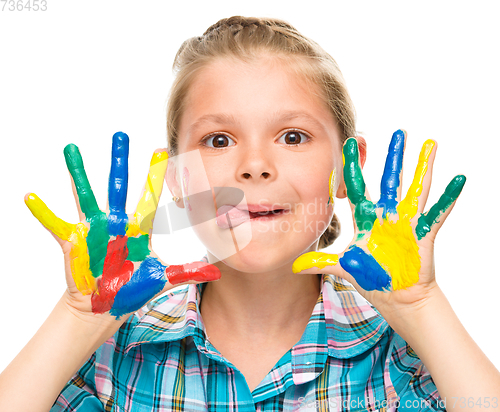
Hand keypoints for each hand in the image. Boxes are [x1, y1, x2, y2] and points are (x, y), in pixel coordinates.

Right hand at [25, 132, 219, 320]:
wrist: (105, 306)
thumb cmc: (131, 290)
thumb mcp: (162, 279)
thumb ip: (187, 272)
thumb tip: (216, 270)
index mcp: (137, 229)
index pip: (150, 197)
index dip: (157, 176)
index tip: (163, 151)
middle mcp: (116, 223)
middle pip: (119, 186)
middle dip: (121, 161)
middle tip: (122, 136)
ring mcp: (94, 230)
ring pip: (87, 195)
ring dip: (79, 173)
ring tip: (72, 149)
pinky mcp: (75, 241)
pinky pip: (55, 225)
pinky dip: (43, 212)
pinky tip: (30, 196)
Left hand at [292, 129, 465, 315]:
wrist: (398, 299)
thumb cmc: (373, 279)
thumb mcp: (345, 268)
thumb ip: (321, 263)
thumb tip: (293, 266)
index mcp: (366, 219)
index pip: (356, 188)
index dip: (352, 168)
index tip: (348, 145)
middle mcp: (386, 216)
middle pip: (389, 180)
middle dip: (394, 156)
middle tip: (399, 131)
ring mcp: (406, 223)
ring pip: (416, 189)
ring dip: (423, 167)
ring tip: (431, 144)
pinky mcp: (423, 234)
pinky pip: (437, 213)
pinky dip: (448, 198)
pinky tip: (458, 179)